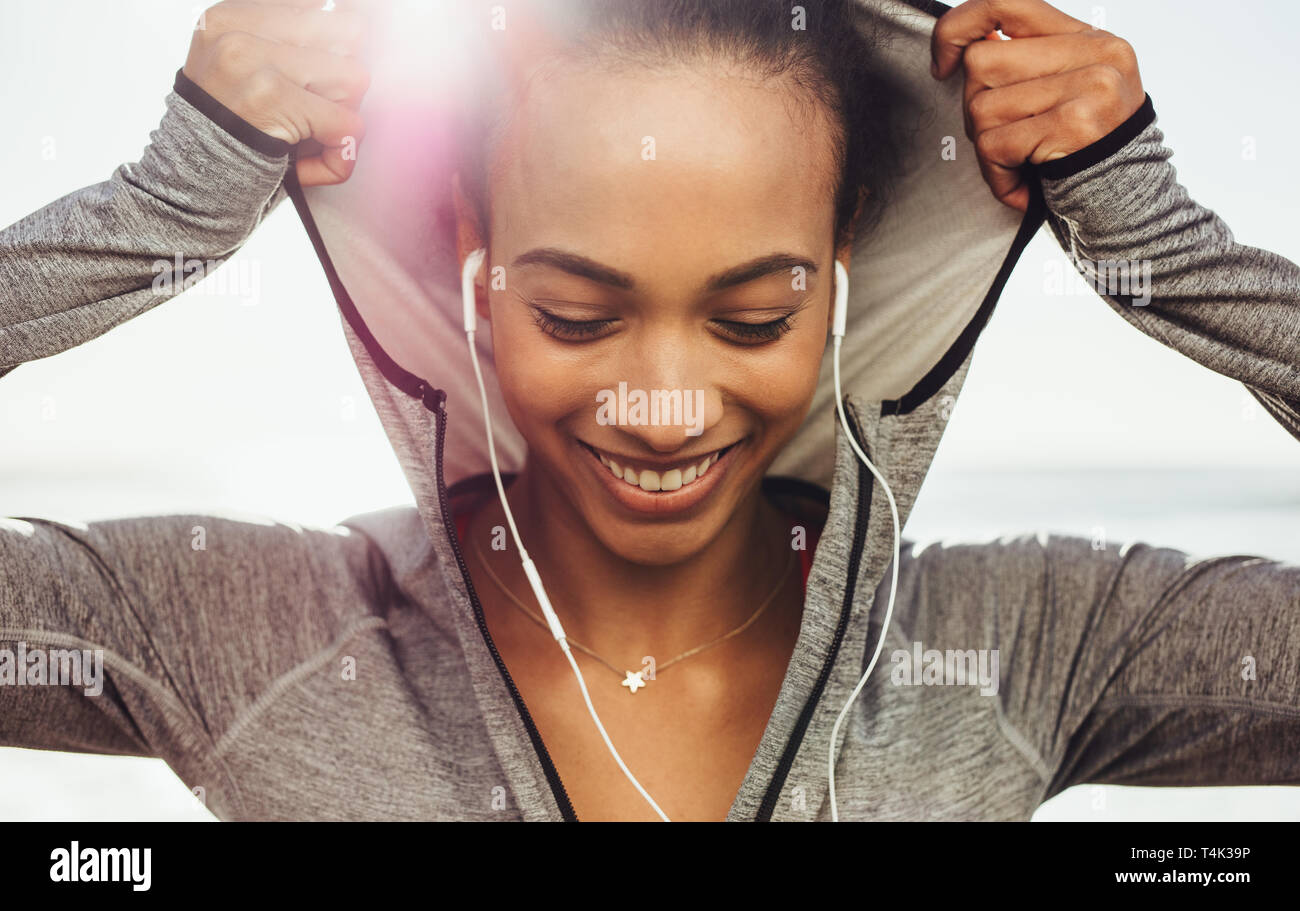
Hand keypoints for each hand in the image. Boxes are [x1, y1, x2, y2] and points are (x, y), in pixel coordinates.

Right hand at [183, 0, 369, 185]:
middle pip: (349, 33)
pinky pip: (348, 124)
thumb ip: (290, 44)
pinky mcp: (273, 101)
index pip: (323, 8)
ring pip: (355, 78)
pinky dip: (341, 154)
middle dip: (345, 78)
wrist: (189, 187)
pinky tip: (316, 163)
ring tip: (310, 134)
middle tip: (316, 109)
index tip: (321, 77)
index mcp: (231, 18)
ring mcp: (254, 64)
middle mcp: (239, 33)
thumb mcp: (246, 71)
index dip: (338, 46)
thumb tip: (358, 19)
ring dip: (344, 116)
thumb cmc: (230, 132)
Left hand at [931, 0, 1145, 211]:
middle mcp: (1096, 53)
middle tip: (1006, 139)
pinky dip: (996, 174)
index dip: (959, 27)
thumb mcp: (1066, 94)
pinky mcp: (1075, 124)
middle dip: (976, 108)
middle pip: (982, 62)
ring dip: (987, 146)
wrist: (1129, 207)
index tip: (942, 64)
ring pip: (982, 106)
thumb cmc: (1083, 155)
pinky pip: (994, 144)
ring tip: (1019, 163)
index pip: (1006, 1)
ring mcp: (1090, 86)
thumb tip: (964, 47)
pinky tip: (1022, 183)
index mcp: (1090, 38)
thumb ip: (1025, 63)